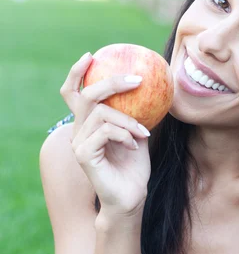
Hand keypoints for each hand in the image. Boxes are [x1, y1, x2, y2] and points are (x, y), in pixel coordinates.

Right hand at [60, 52, 151, 216]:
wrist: (131, 198)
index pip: (73, 93)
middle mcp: (79, 131)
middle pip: (86, 96)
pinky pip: (105, 132)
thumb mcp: (137, 134)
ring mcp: (79, 143)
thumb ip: (135, 113)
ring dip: (128, 120)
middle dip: (111, 83)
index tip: (92, 56)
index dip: (77, 72)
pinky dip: (125, 134)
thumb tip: (150, 86)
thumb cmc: (134, 167)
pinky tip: (134, 145)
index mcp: (88, 124)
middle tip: (136, 79)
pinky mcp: (84, 155)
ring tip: (143, 133)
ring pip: (101, 114)